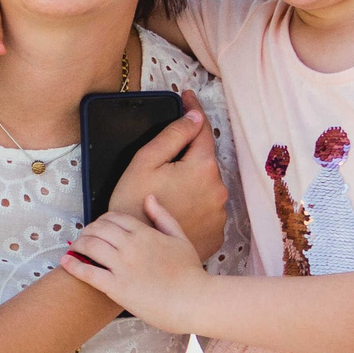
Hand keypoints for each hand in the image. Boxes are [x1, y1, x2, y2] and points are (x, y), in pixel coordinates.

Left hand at [61, 200, 211, 329]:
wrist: (194, 301)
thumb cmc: (189, 272)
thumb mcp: (180, 238)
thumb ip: (162, 217)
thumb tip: (149, 198)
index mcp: (144, 233)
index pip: (113, 217)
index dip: (101, 221)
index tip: (98, 228)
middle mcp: (130, 246)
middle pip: (97, 229)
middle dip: (87, 231)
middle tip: (83, 238)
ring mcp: (122, 266)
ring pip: (89, 246)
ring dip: (78, 244)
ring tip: (74, 248)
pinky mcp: (116, 288)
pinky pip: (88, 272)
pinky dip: (74, 265)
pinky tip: (66, 262)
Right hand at [108, 90, 224, 258]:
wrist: (137, 255)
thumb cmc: (133, 206)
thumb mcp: (145, 162)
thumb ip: (173, 135)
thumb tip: (194, 116)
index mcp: (202, 168)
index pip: (202, 129)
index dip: (193, 109)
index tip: (187, 97)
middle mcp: (218, 189)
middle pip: (205, 161)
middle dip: (188, 156)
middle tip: (163, 164)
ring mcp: (219, 213)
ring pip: (207, 186)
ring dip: (192, 183)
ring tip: (166, 193)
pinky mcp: (216, 232)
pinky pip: (207, 209)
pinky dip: (195, 206)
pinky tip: (175, 210)